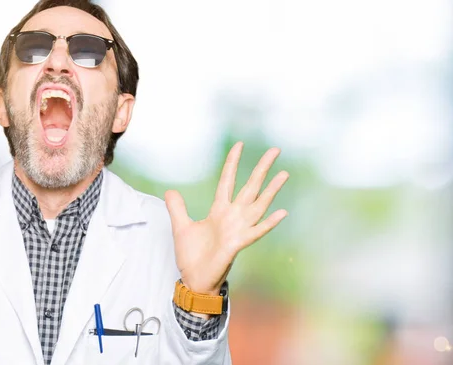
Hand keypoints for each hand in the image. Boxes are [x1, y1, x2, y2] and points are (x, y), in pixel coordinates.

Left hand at [165, 142, 288, 297]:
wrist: (194, 279)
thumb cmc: (192, 256)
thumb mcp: (180, 227)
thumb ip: (177, 208)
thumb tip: (170, 190)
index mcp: (219, 211)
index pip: (227, 181)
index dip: (232, 163)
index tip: (240, 145)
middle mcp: (232, 217)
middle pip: (250, 187)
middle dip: (261, 168)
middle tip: (275, 150)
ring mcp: (237, 230)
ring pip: (258, 205)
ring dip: (271, 190)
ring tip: (284, 174)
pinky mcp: (237, 244)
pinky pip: (256, 232)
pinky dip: (268, 223)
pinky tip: (281, 212)